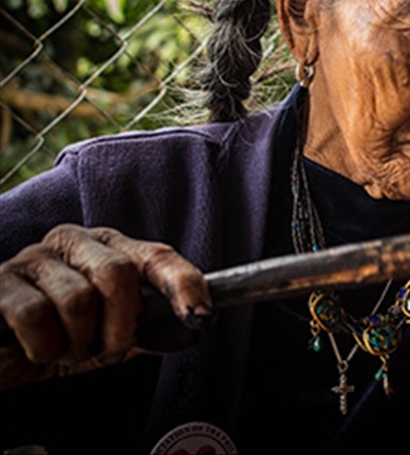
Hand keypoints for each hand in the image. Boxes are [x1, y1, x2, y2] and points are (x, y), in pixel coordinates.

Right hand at [0, 225, 209, 389]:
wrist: (6, 355)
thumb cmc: (62, 337)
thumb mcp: (111, 333)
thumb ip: (148, 325)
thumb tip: (191, 324)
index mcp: (112, 248)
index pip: (158, 256)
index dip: (183, 283)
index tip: (201, 315)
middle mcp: (77, 242)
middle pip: (118, 274)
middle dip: (121, 326)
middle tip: (107, 350)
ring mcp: (35, 258)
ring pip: (78, 299)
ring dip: (78, 342)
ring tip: (68, 350)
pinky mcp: (0, 282)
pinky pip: (35, 315)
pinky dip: (45, 346)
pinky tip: (40, 350)